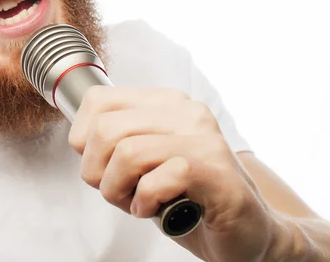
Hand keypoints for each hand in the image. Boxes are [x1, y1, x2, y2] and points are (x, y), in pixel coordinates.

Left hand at [68, 86, 290, 261]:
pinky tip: (155, 210)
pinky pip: (159, 179)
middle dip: (96, 171)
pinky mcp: (215, 172)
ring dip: (118, 190)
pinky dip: (145, 202)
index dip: (82, 138)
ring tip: (136, 202)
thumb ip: (118, 140)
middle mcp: (186, 112)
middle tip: (118, 191)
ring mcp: (203, 140)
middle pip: (105, 129)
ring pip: (128, 152)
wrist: (249, 230)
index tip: (98, 163)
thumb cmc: (190, 196)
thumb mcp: (147, 158)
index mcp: (166, 103)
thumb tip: (79, 139)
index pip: (98, 100)